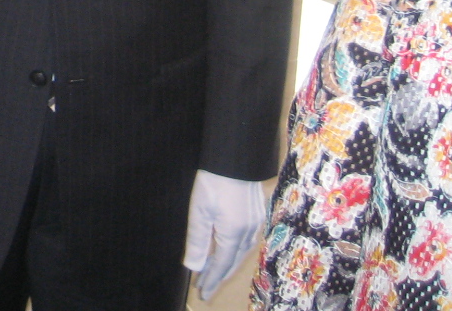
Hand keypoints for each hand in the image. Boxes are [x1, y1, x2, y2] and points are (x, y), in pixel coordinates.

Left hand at [184, 170, 266, 300]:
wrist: (234, 158)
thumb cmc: (214, 181)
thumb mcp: (199, 211)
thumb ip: (197, 241)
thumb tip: (194, 268)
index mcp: (234, 234)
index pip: (220, 265)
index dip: (210, 280)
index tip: (202, 293)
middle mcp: (249, 232)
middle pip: (233, 262)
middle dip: (219, 277)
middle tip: (206, 290)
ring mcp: (256, 223)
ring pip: (242, 253)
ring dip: (228, 265)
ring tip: (215, 275)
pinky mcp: (257, 215)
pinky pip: (247, 242)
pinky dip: (236, 252)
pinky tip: (230, 252)